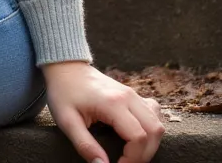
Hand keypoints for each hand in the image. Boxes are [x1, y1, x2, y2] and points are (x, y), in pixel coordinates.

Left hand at [42, 61, 165, 162]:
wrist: (66, 67)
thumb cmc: (64, 92)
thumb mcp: (67, 121)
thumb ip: (85, 145)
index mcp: (113, 103)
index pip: (138, 137)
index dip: (133, 159)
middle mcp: (128, 96)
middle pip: (154, 131)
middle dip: (144, 154)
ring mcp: (132, 93)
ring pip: (157, 123)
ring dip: (150, 143)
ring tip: (131, 154)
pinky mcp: (133, 94)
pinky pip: (153, 113)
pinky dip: (151, 129)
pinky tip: (137, 136)